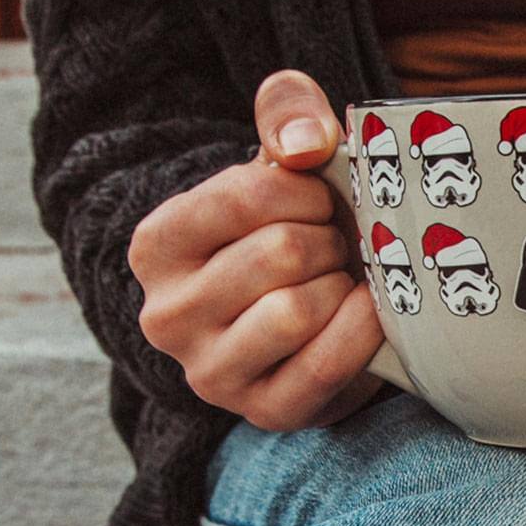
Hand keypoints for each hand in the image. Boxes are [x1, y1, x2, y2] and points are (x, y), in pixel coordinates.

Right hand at [130, 70, 383, 429]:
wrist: (318, 314)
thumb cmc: (296, 226)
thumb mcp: (283, 158)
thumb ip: (288, 114)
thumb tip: (306, 144)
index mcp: (156, 245)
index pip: (245, 195)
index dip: (306, 191)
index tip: (318, 200)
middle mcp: (165, 315)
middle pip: (279, 254)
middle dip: (330, 241)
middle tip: (338, 246)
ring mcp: (209, 373)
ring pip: (295, 311)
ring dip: (342, 287)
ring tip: (343, 280)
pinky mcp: (263, 411)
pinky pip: (323, 366)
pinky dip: (361, 331)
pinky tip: (369, 311)